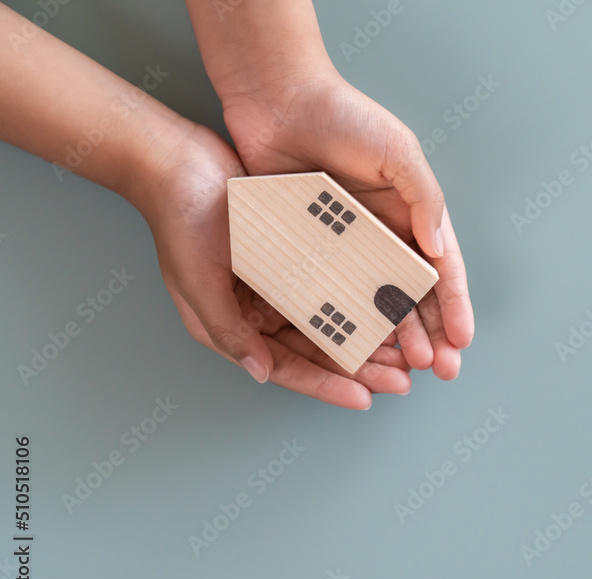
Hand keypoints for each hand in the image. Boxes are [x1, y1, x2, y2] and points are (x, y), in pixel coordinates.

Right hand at [131, 122, 412, 409]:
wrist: (177, 160)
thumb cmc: (179, 221)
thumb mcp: (197, 282)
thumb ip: (228, 331)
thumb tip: (261, 372)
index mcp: (238, 325)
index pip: (289, 367)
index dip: (326, 385)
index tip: (365, 398)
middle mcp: (264, 311)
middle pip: (320, 349)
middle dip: (361, 368)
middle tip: (402, 378)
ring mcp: (283, 283)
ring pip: (335, 320)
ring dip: (369, 336)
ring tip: (407, 349)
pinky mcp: (300, 254)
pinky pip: (337, 281)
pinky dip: (362, 295)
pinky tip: (389, 303)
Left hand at [218, 62, 474, 380]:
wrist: (274, 98)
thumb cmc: (341, 114)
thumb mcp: (398, 151)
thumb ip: (425, 199)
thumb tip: (441, 250)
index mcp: (410, 213)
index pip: (442, 269)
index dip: (454, 306)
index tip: (461, 341)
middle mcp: (381, 235)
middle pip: (412, 296)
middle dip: (429, 333)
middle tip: (437, 368)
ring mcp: (343, 246)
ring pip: (373, 303)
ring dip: (391, 336)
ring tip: (401, 366)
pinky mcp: (306, 249)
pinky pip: (327, 293)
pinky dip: (342, 321)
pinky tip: (351, 346)